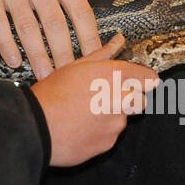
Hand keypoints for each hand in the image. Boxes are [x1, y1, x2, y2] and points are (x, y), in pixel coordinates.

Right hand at [0, 0, 133, 77]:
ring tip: (45, 77)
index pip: (80, 9)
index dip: (90, 37)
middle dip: (64, 53)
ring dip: (37, 55)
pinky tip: (15, 63)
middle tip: (72, 78)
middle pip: (55, 23)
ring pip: (27, 26)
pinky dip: (6, 44)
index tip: (98, 61)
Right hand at [30, 34, 158, 166]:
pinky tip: (81, 127)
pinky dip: (100, 133)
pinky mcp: (108, 143)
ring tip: (84, 113)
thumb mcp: (75, 66)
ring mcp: (115, 124)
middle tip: (104, 98)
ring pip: (122, 119)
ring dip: (111, 117)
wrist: (36, 126)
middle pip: (140, 101)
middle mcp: (120, 100)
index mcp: (113, 76)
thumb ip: (102, 54)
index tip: (143, 81)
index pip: (147, 78)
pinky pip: (109, 136)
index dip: (144, 80)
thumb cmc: (52, 94)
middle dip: (129, 100)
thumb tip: (118, 41)